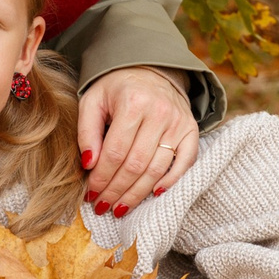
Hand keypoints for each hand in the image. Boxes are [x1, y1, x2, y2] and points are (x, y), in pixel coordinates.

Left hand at [77, 66, 198, 214]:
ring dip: (137, 194)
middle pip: (136, 165)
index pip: (115, 152)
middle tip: (103, 206)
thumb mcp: (93, 101)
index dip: (101, 178)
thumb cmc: (117, 90)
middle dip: (116, 191)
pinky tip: (153, 195)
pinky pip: (185, 162)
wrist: (150, 70)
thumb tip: (88, 165)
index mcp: (133, 103)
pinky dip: (171, 182)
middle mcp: (160, 112)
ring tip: (120, 208)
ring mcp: (179, 122)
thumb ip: (87, 131)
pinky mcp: (191, 130)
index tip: (90, 194)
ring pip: (157, 169)